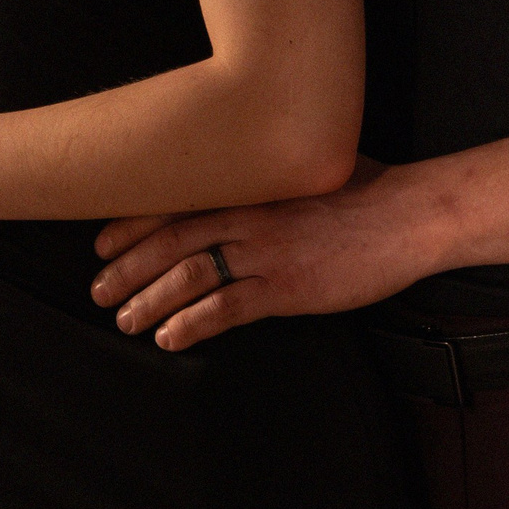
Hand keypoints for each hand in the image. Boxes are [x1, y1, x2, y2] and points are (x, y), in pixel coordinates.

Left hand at [90, 157, 425, 348]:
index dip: (132, 224)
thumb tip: (245, 185)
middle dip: (126, 267)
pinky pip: (226, 307)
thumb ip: (270, 179)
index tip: (102, 242)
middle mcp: (250, 215)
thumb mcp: (308, 171)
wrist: (409, 214)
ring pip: (188, 275)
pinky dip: (191, 323)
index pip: (176, 202)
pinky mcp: (287, 287)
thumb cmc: (367, 189)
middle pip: (170, 240)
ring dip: (148, 300)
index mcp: (252, 185)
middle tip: (99, 290)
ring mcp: (267, 251)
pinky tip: (170, 338)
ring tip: (125, 320)